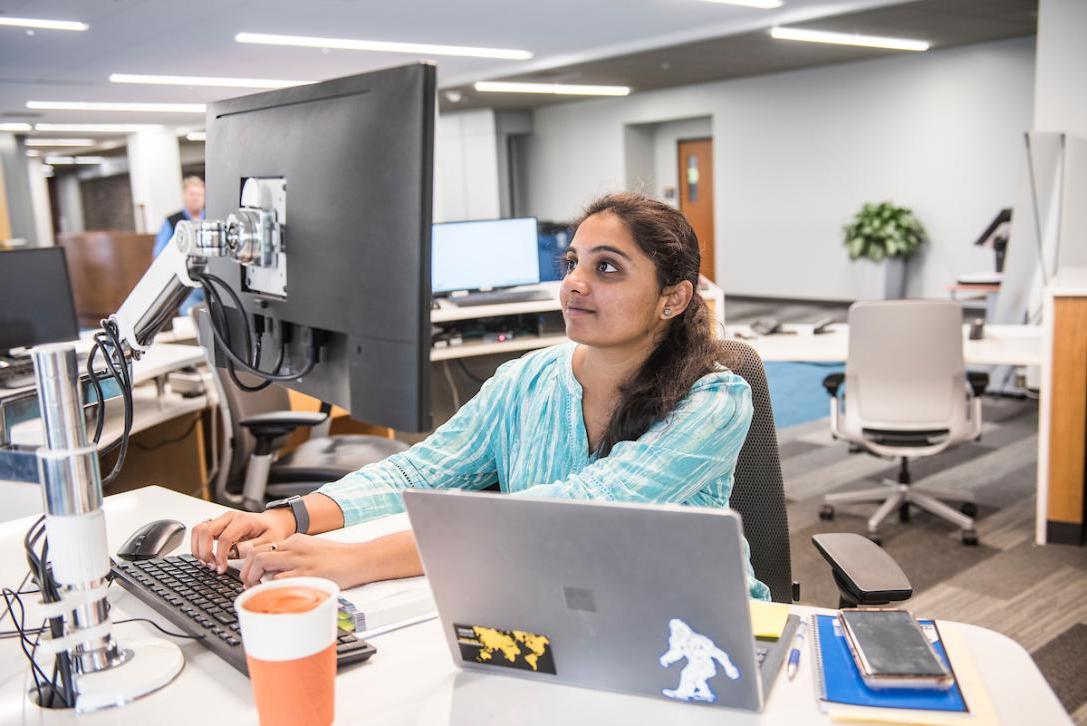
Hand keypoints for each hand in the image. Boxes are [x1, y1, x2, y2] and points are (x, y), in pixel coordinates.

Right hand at [190, 510, 293, 572]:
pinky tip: (207, 556)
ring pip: (198, 529)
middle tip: (212, 566)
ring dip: (198, 548)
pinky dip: (198, 545)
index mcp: (243, 520)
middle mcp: (229, 517)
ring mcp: (221, 519)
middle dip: (204, 552)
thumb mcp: (270, 541)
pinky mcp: (217, 524)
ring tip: (208, 562)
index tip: (221, 569)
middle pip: (204, 531)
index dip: (220, 556)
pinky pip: (200, 531)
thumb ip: (252, 547)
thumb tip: (233, 553)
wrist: (274, 522)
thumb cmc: (273, 531)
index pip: (224, 539)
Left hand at [238, 534, 367, 588]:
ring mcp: (300, 560)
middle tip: (248, 585)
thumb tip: (276, 573)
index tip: (249, 576)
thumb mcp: (313, 549)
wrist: (360, 558)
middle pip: (256, 554)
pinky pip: (279, 579)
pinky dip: (270, 587)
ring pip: (262, 563)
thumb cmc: (339, 558)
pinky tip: (272, 595)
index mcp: (295, 541)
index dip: (249, 563)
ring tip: (256, 591)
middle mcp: (294, 547)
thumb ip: (295, 556)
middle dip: (245, 572)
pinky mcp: (308, 573)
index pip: (261, 547)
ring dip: (253, 579)